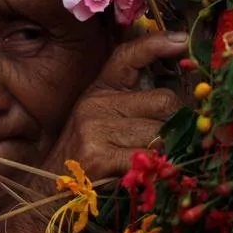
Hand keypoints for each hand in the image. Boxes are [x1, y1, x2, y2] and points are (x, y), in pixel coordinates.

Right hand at [39, 31, 187, 182]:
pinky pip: (149, 158)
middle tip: (175, 141)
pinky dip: (157, 169)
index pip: (128, 56)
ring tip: (154, 163)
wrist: (49, 192)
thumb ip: (134, 105)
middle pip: (163, 102)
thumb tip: (179, 103)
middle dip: (177, 124)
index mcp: (99, 90)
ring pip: (161, 133)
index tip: (183, 40)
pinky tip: (147, 175)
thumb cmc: (86, 158)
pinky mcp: (99, 155)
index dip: (156, 44)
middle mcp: (96, 104)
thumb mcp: (101, 121)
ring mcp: (96, 128)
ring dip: (168, 152)